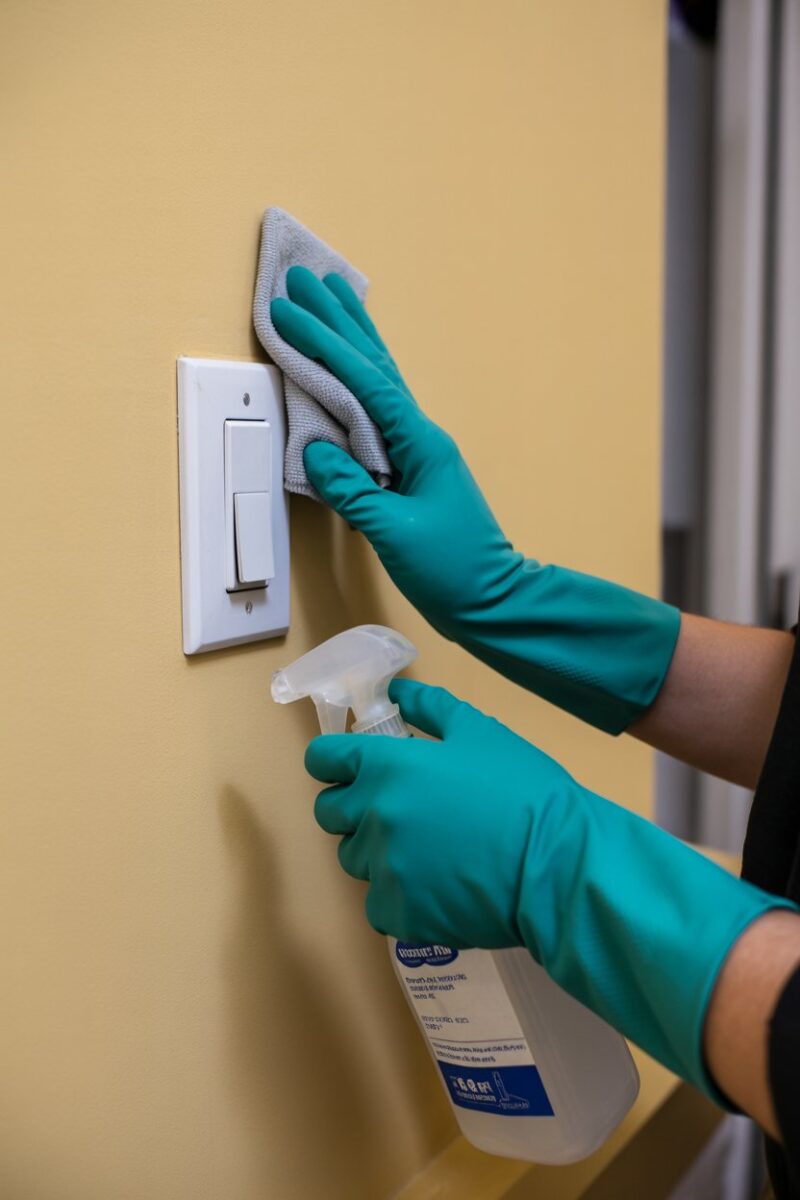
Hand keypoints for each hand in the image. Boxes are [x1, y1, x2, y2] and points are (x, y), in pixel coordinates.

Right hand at [271, 266, 520, 636]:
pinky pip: (379, 409)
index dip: (323, 344)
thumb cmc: (454, 571)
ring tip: (333, 296)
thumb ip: (352, 491)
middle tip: (305, 277)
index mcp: (419, 443)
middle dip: (337, 320)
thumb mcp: (396, 532)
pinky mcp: (413, 468)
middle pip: (374, 364)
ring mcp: (419, 450)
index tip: (288, 309)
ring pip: (379, 379)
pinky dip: (360, 378)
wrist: (494, 600)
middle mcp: (421, 436)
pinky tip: (352, 367)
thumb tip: (315, 451)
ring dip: (353, 337)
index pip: (363, 381)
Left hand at [306, 678, 792, 1099]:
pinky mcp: (399, 914)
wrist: (559, 865)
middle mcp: (374, 816)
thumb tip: (394, 690)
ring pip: (354, 858)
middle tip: (401, 809)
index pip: (322, 759)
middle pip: (329, 812)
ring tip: (427, 851)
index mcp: (387, 767)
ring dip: (377, 852)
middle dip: (354, 807)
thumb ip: (429, 707)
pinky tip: (437, 887)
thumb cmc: (523, 791)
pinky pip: (377, 904)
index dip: (335, 761)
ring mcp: (383, 869)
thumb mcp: (481, 733)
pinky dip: (399, 896)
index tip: (355, 767)